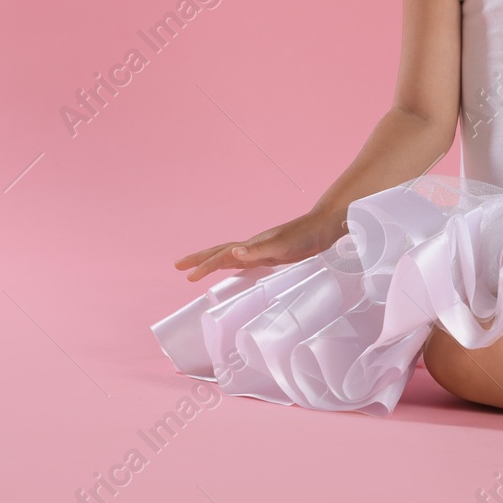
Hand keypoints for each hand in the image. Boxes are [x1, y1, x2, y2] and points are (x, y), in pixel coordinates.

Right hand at [174, 209, 347, 283]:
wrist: (323, 227)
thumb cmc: (305, 235)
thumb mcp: (281, 245)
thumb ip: (258, 250)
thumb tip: (234, 253)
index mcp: (252, 245)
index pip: (221, 256)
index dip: (204, 266)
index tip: (186, 276)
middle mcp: (253, 246)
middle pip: (220, 253)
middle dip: (199, 260)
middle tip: (178, 267)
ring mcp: (262, 250)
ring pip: (230, 257)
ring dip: (213, 263)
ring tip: (197, 271)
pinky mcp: (273, 255)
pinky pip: (245, 262)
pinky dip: (233, 266)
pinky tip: (234, 269)